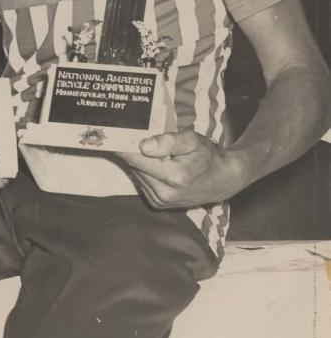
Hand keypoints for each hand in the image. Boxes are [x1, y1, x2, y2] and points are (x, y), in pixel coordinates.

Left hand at [116, 130, 245, 208]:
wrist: (223, 180)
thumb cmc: (208, 156)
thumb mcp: (193, 141)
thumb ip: (169, 141)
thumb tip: (144, 146)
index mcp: (174, 177)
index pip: (135, 158)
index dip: (123, 144)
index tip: (114, 133)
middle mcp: (164, 193)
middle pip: (133, 166)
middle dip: (132, 151)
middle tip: (134, 136)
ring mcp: (160, 201)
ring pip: (136, 174)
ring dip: (139, 162)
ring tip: (151, 151)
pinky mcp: (158, 204)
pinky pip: (142, 183)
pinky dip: (145, 172)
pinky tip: (156, 164)